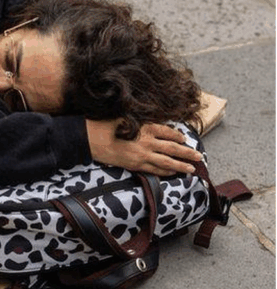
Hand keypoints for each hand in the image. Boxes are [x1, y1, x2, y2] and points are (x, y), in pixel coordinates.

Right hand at [86, 119, 202, 176]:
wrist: (89, 140)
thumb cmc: (103, 125)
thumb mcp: (122, 116)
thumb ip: (137, 119)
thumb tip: (149, 120)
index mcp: (144, 127)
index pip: (167, 131)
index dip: (178, 135)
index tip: (184, 139)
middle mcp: (146, 141)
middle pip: (172, 148)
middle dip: (187, 153)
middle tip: (199, 157)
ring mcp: (142, 155)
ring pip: (167, 162)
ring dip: (181, 165)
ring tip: (192, 169)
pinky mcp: (135, 165)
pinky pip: (154, 169)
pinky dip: (165, 171)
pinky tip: (173, 172)